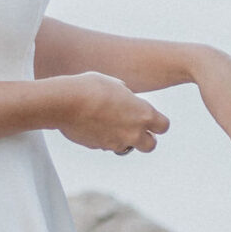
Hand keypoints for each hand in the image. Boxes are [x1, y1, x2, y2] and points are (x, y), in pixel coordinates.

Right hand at [55, 72, 169, 156]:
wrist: (66, 102)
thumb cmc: (91, 87)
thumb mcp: (115, 84)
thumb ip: (126, 95)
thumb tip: (125, 98)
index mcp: (143, 113)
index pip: (163, 126)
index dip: (157, 123)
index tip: (150, 118)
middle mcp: (133, 132)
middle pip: (150, 145)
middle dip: (145, 139)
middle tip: (135, 128)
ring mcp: (117, 142)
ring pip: (127, 147)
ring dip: (123, 139)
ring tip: (109, 123)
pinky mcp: (100, 147)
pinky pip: (107, 146)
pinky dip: (105, 139)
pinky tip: (94, 125)